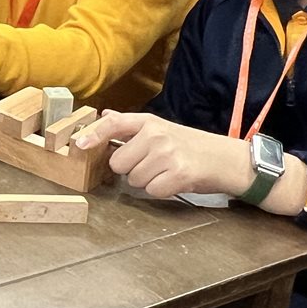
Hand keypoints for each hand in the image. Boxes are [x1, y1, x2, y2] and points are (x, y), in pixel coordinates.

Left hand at [75, 111, 253, 199]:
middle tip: (153, 165)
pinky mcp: (179, 174)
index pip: (114, 125)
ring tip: (166, 172)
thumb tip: (104, 116)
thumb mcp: (161, 128)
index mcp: (149, 122)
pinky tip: (174, 182)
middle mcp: (156, 135)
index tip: (79, 145)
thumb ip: (131, 126)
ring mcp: (168, 154)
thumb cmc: (191, 146)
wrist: (227, 159)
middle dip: (131, 170)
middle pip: (119, 163)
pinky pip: (152, 191)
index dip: (93, 135)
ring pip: (134, 179)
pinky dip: (162, 191)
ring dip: (147, 182)